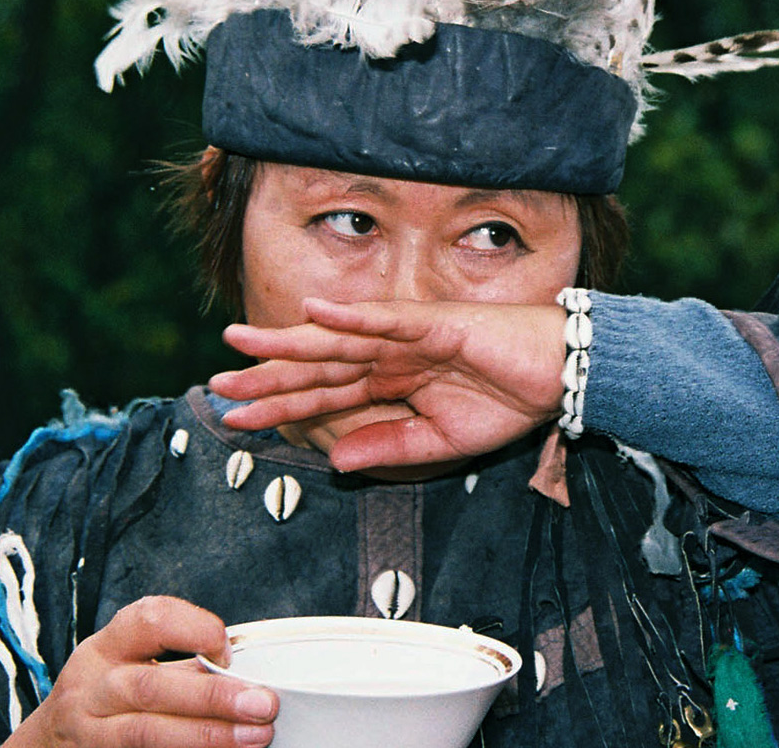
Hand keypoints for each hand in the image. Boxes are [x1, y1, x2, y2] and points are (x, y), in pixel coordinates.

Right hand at [4, 596, 276, 747]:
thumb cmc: (108, 694)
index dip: (196, 629)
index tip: (229, 651)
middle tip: (263, 704)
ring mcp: (90, 732)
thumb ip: (179, 664)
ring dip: (206, 735)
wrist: (50, 742)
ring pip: (145, 733)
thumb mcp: (130, 664)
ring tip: (254, 736)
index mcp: (107, 647)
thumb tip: (247, 676)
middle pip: (151, 687)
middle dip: (212, 696)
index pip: (151, 619)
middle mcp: (92, 688)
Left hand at [210, 298, 566, 470]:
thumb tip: (336, 463)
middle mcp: (390, 356)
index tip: (237, 420)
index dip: (280, 407)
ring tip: (240, 342)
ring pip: (337, 337)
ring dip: (289, 340)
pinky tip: (313, 314)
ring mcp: (408, 336)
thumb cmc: (508, 402)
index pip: (324, 396)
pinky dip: (351, 315)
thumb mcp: (441, 442)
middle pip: (318, 365)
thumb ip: (390, 447)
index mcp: (391, 383)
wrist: (562, 379)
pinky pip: (386, 319)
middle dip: (267, 375)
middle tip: (217, 384)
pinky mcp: (435, 323)